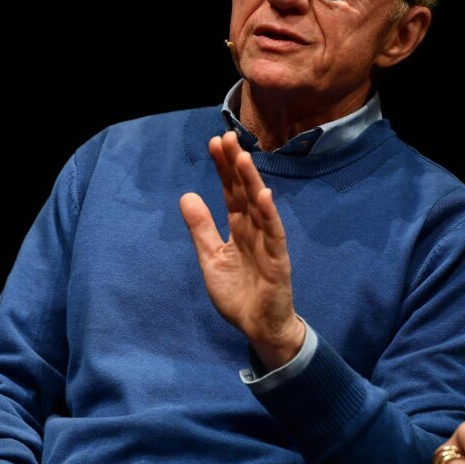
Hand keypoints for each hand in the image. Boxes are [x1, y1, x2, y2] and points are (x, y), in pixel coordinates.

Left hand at [179, 130, 303, 369]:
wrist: (258, 327)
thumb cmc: (237, 292)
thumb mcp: (210, 257)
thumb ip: (201, 228)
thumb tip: (186, 195)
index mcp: (238, 228)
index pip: (230, 191)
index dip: (223, 168)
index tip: (215, 143)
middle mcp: (254, 229)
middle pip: (244, 191)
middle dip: (236, 165)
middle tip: (227, 137)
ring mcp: (268, 243)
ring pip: (259, 207)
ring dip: (252, 182)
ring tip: (243, 157)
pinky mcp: (278, 261)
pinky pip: (274, 235)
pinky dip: (268, 215)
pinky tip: (263, 196)